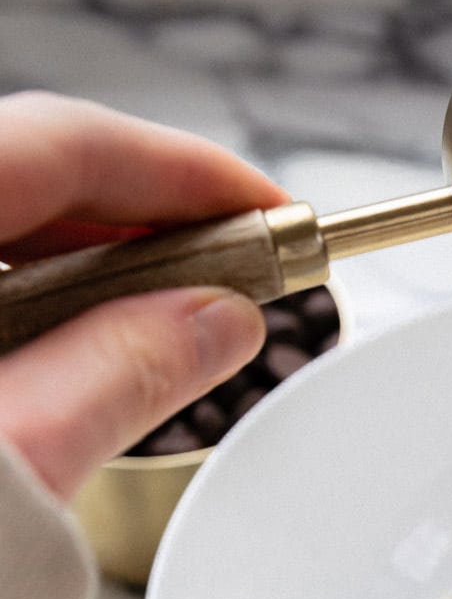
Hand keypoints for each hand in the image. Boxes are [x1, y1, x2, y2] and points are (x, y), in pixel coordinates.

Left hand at [0, 92, 288, 498]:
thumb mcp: (9, 456)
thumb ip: (117, 375)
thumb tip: (219, 322)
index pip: (70, 142)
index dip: (189, 174)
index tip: (276, 214)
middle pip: (37, 172)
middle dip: (147, 226)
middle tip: (239, 278)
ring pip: (4, 221)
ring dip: (87, 267)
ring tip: (160, 327)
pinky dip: (27, 296)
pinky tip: (64, 346)